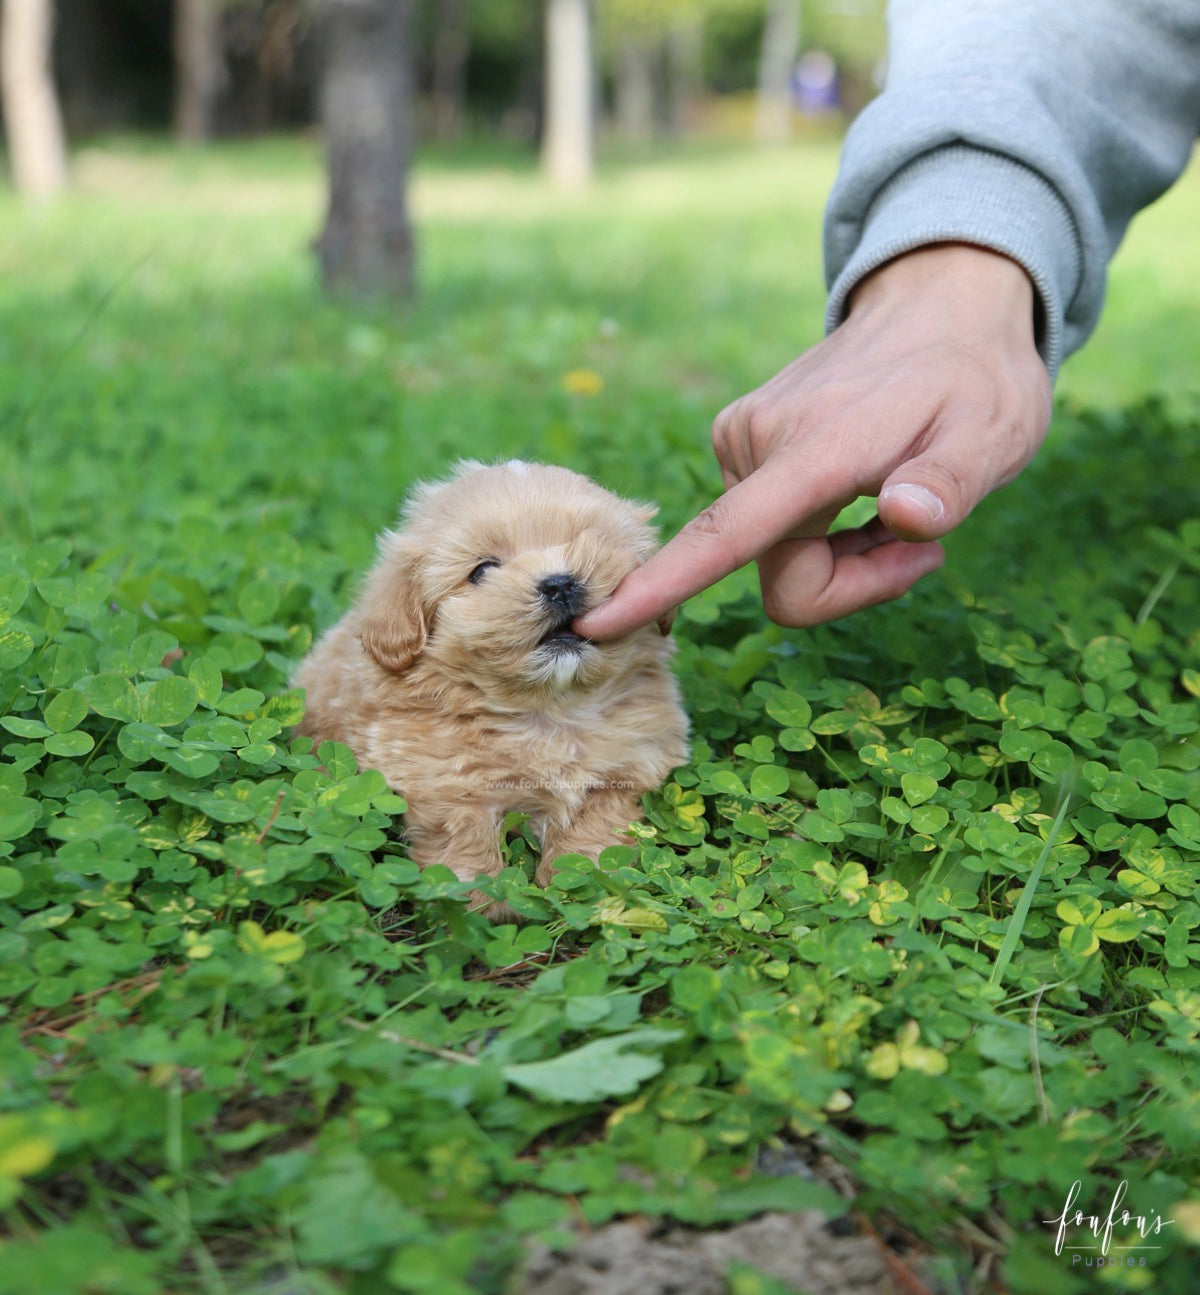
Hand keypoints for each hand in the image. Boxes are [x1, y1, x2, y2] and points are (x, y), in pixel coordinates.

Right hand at [574, 243, 1051, 639]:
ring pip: (774, 557)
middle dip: (852, 583)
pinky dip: (822, 525)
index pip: (727, 535)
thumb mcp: (997, 433)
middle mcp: (758, 443)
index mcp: (817, 447)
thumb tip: (908, 518)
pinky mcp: (741, 442)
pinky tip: (862, 481)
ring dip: (842, 553)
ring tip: (897, 495)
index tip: (599, 626)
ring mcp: (742, 440)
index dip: (665, 587)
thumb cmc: (976, 375)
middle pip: (780, 579)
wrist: (938, 304)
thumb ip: (952, 482)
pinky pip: (769, 528)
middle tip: (924, 542)